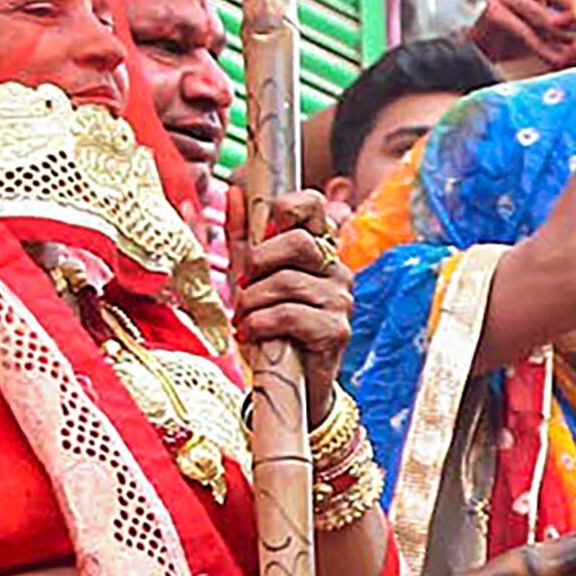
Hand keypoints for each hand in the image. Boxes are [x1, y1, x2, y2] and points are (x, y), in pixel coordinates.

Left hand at [228, 184, 351, 379]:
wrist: (291, 384)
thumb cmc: (271, 325)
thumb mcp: (250, 277)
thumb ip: (243, 236)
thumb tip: (235, 191)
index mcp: (318, 249)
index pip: (313, 205)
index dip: (288, 205)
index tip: (266, 226)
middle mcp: (336, 270)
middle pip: (299, 242)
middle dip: (259, 261)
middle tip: (243, 283)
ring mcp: (340, 300)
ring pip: (287, 282)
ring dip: (252, 302)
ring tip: (244, 319)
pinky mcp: (336, 331)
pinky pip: (290, 314)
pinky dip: (261, 324)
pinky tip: (252, 334)